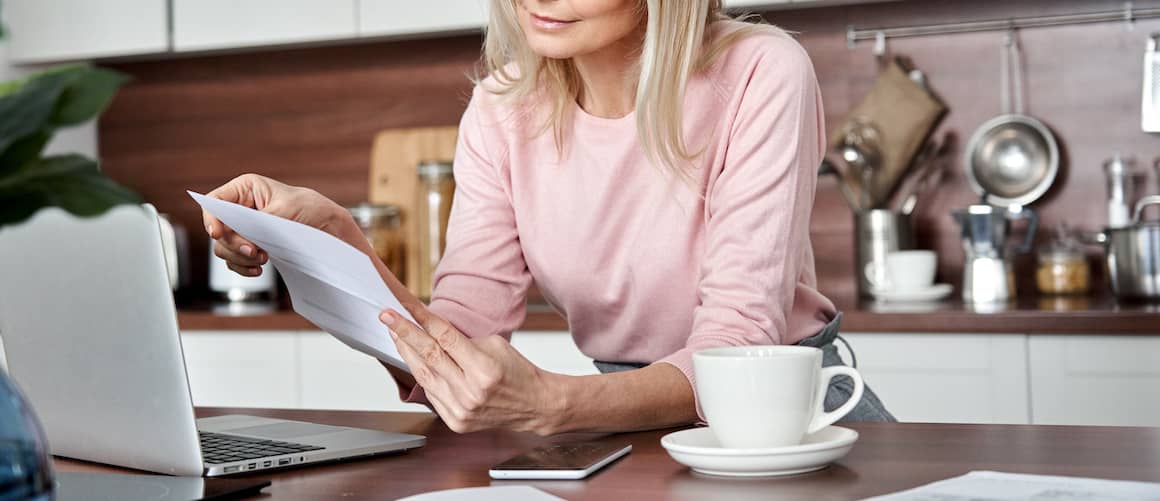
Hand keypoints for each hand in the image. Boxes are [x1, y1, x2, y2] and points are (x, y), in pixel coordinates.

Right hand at [202, 173, 357, 276]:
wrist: (330, 227)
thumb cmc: (311, 208)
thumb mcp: (287, 210)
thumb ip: (260, 222)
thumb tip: (242, 236)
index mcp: (246, 189)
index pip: (215, 202)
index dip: (212, 218)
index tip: (219, 233)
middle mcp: (240, 208)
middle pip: (218, 230)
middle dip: (234, 244)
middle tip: (255, 252)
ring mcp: (244, 229)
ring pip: (223, 248)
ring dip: (240, 258)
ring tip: (263, 259)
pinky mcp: (251, 246)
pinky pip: (235, 261)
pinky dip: (243, 267)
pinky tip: (258, 269)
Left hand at [380, 306, 564, 435]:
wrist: (533, 405)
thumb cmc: (517, 372)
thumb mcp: (495, 345)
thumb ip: (462, 340)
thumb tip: (431, 331)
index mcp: (484, 369)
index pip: (444, 338)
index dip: (422, 319)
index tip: (404, 305)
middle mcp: (470, 392)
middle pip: (429, 355)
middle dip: (404, 333)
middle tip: (386, 316)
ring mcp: (461, 409)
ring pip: (424, 375)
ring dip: (406, 352)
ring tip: (395, 334)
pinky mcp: (455, 421)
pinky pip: (431, 392)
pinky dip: (421, 374)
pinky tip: (413, 359)